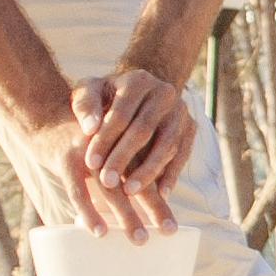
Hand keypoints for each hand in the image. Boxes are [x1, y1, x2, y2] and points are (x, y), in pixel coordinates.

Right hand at [20, 93, 175, 240]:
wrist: (41, 115)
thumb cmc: (78, 135)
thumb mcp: (106, 141)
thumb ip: (125, 161)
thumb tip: (147, 196)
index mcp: (125, 137)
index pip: (151, 164)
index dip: (164, 189)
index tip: (176, 216)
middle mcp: (111, 141)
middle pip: (138, 176)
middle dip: (154, 205)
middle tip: (169, 230)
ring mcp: (88, 150)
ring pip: (111, 186)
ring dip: (127, 214)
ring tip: (140, 238)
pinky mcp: (66, 160)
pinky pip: (79, 191)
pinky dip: (89, 212)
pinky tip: (100, 231)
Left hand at [67, 66, 196, 213]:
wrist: (139, 93)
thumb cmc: (107, 96)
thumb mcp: (88, 91)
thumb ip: (84, 105)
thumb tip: (90, 128)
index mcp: (138, 81)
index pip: (120, 114)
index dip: (105, 140)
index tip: (90, 163)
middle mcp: (164, 92)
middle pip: (144, 130)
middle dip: (124, 158)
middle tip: (107, 182)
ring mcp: (181, 110)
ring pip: (166, 144)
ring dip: (148, 171)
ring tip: (129, 191)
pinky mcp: (191, 127)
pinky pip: (183, 154)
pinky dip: (172, 175)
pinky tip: (160, 194)